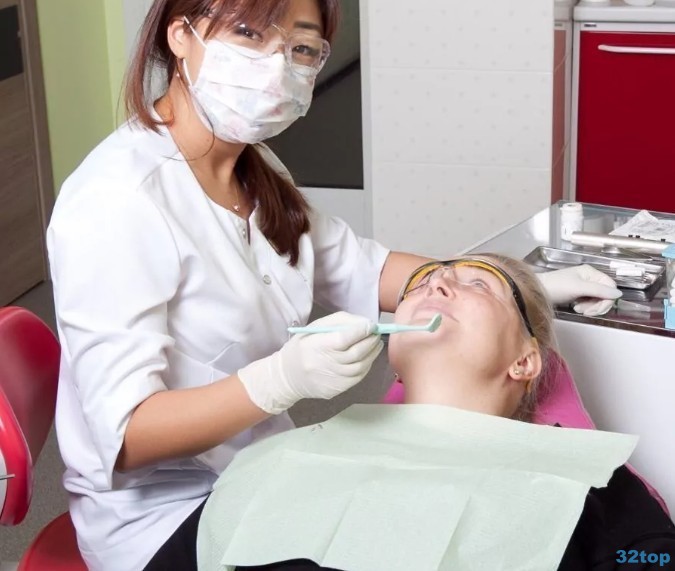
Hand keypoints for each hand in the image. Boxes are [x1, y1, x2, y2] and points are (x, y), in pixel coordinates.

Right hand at [237, 312, 382, 413]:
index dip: (361, 331)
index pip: (344, 338)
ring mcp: (331, 380)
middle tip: (376, 334)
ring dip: (372, 353)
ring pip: (360, 366)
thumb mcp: (315, 328)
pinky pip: (357, 378)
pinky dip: (366, 366)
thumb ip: (340, 322)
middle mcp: (324, 364)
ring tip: (375, 344)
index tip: (371, 325)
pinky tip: (366, 358)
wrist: (287, 376)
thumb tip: (365, 323)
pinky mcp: (336, 390)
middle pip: (356, 353)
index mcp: (316, 346)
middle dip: (371, 341)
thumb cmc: (303, 347)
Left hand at [536, 265, 621, 316]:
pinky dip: (585, 307)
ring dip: (590, 307)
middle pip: (605, 294)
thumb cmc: (556, 286)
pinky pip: (589, 302)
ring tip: (578, 309)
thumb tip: (619, 294)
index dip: (607, 299)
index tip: (596, 308)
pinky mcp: (578, 294)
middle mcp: (589, 278)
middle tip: (585, 311)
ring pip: (598, 300)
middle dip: (597, 305)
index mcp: (591, 273)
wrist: (537, 291)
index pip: (610, 286)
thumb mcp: (579, 288)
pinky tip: (576, 308)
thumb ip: (599, 290)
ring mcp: (584, 286)